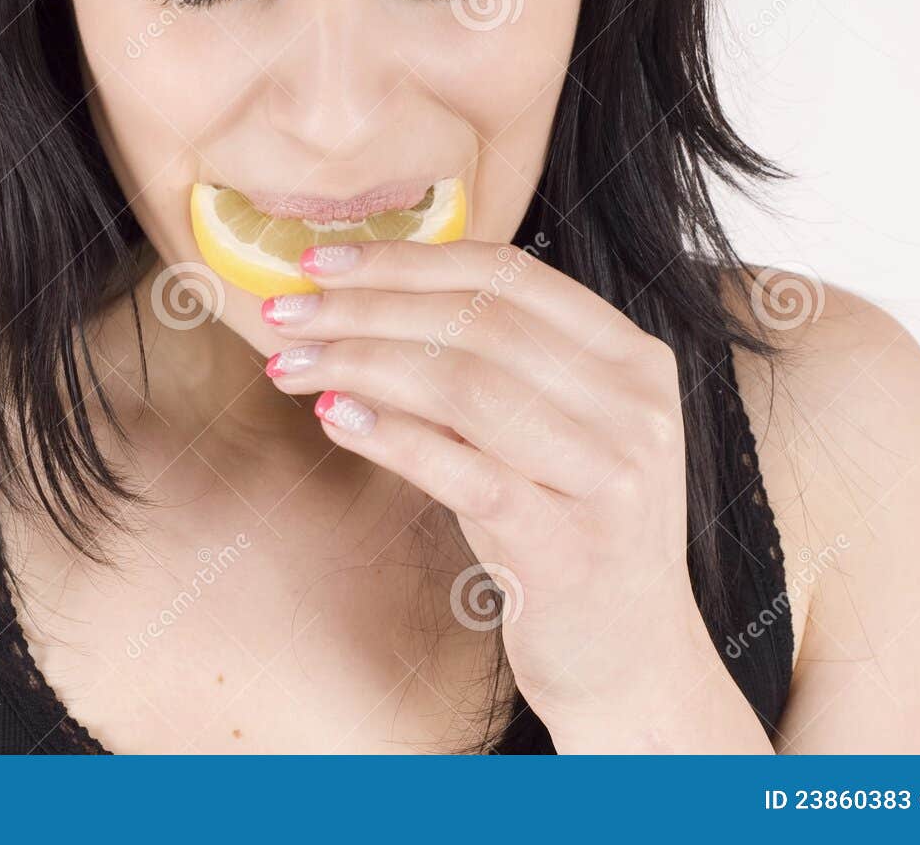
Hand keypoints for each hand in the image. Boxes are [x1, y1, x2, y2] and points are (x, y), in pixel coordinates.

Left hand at [261, 236, 773, 752]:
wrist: (629, 659)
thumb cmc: (566, 532)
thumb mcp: (539, 434)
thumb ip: (478, 369)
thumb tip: (350, 306)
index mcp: (631, 358)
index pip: (507, 275)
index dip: (405, 260)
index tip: (319, 261)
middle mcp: (635, 406)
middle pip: (479, 323)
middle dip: (365, 309)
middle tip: (284, 314)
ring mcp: (611, 477)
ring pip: (469, 386)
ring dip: (362, 365)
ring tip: (291, 365)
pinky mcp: (572, 548)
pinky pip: (467, 474)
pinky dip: (393, 438)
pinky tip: (335, 419)